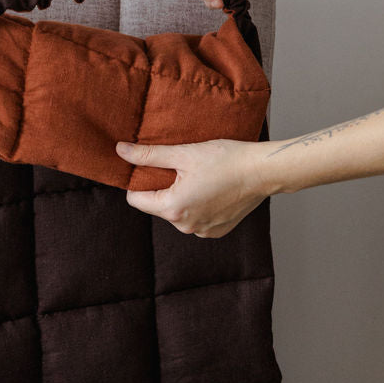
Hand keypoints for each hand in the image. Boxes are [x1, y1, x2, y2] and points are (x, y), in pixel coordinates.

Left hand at [116, 138, 271, 237]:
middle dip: (163, 188)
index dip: (138, 182)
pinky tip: (210, 189)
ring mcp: (202, 231)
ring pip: (178, 213)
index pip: (137, 200)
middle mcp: (186, 226)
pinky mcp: (217, 231)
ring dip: (181, 197)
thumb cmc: (226, 159)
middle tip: (179, 168)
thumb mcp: (183, 153)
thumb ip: (149, 154)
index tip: (148, 168)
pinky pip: (196, 219)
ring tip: (198, 177)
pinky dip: (198, 206)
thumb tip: (121, 151)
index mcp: (173, 208)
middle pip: (158, 206)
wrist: (263, 171)